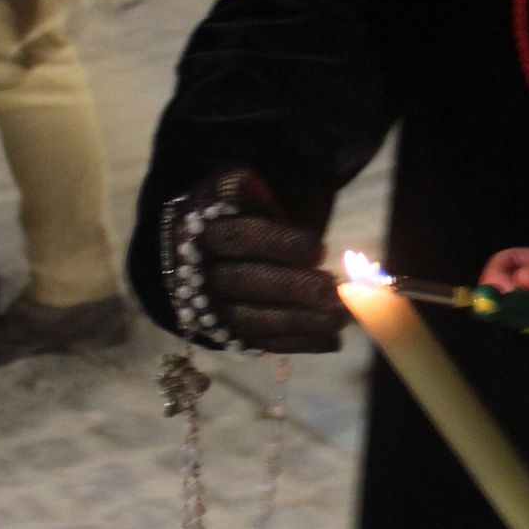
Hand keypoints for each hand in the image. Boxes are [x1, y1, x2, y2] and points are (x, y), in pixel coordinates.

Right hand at [187, 170, 343, 353]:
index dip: (277, 244)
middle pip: (244, 283)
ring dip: (298, 322)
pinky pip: (261, 343)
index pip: (237, 239)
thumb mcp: (224, 188)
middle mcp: (198, 276)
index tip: (319, 249)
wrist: (189, 251)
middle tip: (331, 291)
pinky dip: (297, 344)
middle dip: (290, 288)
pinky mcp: (226, 335)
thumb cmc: (222, 212)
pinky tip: (332, 341)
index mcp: (198, 233)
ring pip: (251, 320)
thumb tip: (252, 184)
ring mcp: (209, 311)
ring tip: (339, 320)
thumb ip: (239, 187)